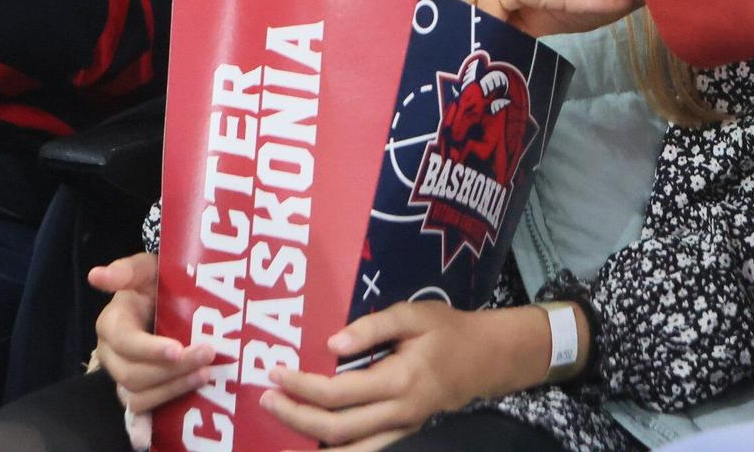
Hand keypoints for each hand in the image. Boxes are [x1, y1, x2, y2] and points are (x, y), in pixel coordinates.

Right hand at [91, 252, 217, 432]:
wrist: (168, 294)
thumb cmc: (157, 280)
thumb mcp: (147, 268)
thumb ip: (127, 270)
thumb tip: (96, 275)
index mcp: (112, 324)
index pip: (125, 342)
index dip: (150, 349)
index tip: (179, 349)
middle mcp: (113, 354)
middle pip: (133, 374)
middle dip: (171, 370)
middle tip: (208, 356)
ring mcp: (124, 375)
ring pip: (138, 395)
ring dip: (172, 389)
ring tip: (205, 375)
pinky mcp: (138, 390)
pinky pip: (136, 413)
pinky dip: (141, 427)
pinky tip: (146, 440)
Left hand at [260, 301, 549, 449]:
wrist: (487, 358)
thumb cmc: (449, 330)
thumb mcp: (414, 315)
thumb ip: (372, 327)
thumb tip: (331, 343)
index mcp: (399, 380)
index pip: (337, 393)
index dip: (302, 386)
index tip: (275, 372)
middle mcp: (398, 413)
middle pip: (335, 429)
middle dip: (295, 417)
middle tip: (266, 399)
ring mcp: (402, 429)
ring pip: (349, 449)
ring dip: (310, 439)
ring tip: (282, 420)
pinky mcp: (404, 433)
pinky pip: (366, 450)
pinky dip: (338, 450)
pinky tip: (315, 439)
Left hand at [433, 0, 646, 35]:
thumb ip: (513, 7)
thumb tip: (492, 33)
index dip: (454, 1)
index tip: (454, 32)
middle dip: (450, 17)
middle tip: (451, 50)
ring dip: (468, 30)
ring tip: (472, 59)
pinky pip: (484, 12)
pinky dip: (487, 35)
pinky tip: (493, 53)